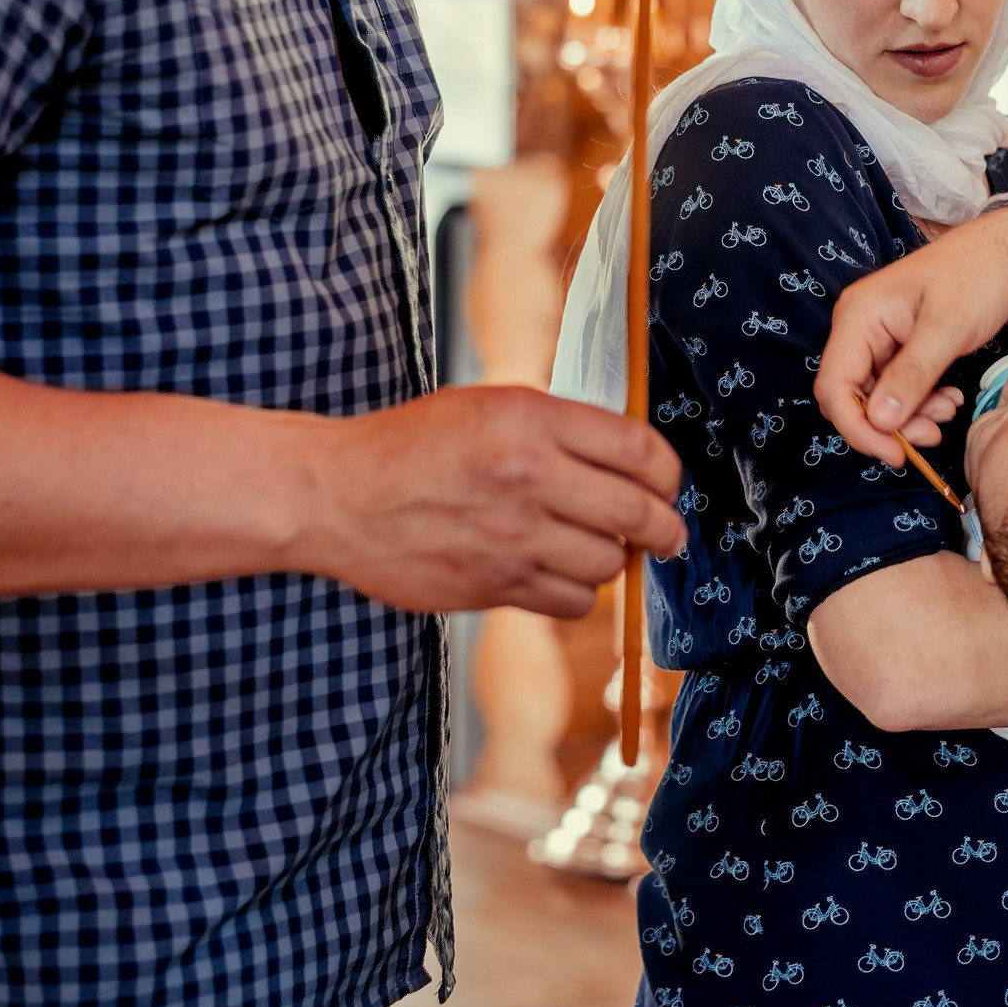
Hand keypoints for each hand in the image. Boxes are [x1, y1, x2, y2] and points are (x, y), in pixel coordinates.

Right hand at [308, 385, 683, 618]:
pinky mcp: (494, 587)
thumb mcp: (489, 405)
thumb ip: (558, 426)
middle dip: (665, 527)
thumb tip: (629, 457)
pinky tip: (556, 572)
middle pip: (637, 514)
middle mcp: (528, 477)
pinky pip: (571, 601)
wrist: (338, 495)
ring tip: (593, 546)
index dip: (669, 473)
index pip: (640, 450)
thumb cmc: (412, 445)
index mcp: (531, 420)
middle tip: (668, 532)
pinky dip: (574, 591)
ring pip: (608, 564)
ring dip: (611, 559)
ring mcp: (512, 538)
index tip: (668, 484)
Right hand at [818, 207, 1007, 462]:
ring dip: (909, 416)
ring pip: (878, 398)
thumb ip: (911, 377)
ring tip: (947, 413)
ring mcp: (879, 338)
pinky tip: (948, 399)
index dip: (858, 428)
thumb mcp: (946, 329)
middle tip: (930, 437)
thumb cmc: (976, 276)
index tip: (895, 453)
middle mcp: (859, 328)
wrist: (1007, 250)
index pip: (835, 387)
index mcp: (858, 317)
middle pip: (853, 397)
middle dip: (888, 425)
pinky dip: (920, 402)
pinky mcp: (900, 347)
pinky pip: (898, 388)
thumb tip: (880, 422)